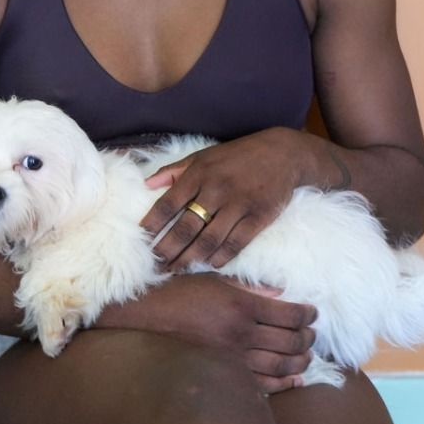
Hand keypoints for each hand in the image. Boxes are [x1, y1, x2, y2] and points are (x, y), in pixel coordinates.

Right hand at [106, 273, 317, 392]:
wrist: (145, 317)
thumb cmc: (179, 294)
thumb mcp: (215, 281)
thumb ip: (251, 288)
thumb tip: (282, 294)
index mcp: (241, 305)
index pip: (291, 314)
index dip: (309, 315)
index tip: (312, 313)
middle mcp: (241, 332)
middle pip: (292, 341)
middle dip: (308, 338)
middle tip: (310, 334)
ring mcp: (233, 356)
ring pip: (283, 365)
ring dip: (301, 361)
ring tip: (305, 355)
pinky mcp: (224, 373)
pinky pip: (263, 384)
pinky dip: (285, 383)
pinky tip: (294, 378)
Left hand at [139, 128, 324, 270]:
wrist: (282, 154)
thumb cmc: (236, 156)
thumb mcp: (202, 157)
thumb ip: (173, 171)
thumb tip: (146, 184)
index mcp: (198, 175)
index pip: (168, 204)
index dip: (152, 224)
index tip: (141, 239)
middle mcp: (216, 190)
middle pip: (186, 227)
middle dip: (167, 249)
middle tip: (155, 264)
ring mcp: (239, 205)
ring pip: (209, 239)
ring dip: (190, 258)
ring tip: (177, 269)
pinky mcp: (260, 216)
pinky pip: (236, 243)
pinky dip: (221, 257)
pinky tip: (210, 264)